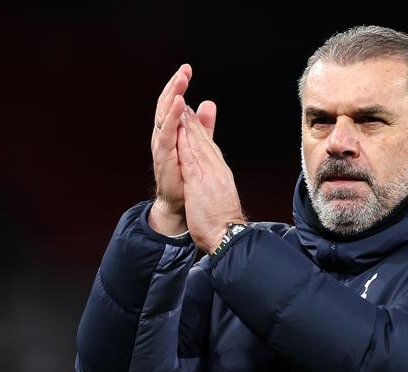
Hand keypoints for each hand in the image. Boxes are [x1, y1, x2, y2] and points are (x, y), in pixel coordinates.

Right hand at [147, 65, 217, 235]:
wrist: (181, 204)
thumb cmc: (186, 176)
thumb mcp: (197, 144)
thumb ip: (202, 125)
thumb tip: (207, 103)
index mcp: (172, 131)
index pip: (173, 103)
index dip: (178, 86)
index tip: (186, 69)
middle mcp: (163, 135)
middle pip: (166, 105)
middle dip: (174, 86)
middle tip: (184, 70)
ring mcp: (162, 146)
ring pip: (164, 116)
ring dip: (172, 97)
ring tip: (180, 82)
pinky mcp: (164, 157)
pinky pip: (167, 134)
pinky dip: (172, 118)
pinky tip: (179, 105)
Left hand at [177, 105, 244, 252]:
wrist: (228, 234)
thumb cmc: (222, 220)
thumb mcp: (219, 196)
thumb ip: (214, 182)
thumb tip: (212, 177)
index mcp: (220, 173)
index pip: (209, 147)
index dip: (200, 130)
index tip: (192, 116)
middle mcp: (216, 169)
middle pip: (204, 141)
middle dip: (194, 121)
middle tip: (185, 102)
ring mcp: (209, 174)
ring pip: (197, 145)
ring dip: (189, 125)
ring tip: (181, 108)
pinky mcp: (199, 182)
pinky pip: (191, 159)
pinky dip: (185, 144)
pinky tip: (179, 131)